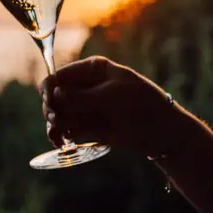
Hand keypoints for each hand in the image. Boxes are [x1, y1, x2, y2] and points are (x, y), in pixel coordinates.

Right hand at [42, 56, 183, 156]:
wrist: (162, 130)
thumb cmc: (141, 103)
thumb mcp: (111, 95)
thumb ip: (81, 96)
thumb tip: (54, 94)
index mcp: (92, 69)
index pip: (60, 75)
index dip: (50, 88)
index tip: (50, 102)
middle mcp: (85, 86)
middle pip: (55, 95)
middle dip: (51, 108)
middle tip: (55, 121)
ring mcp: (86, 107)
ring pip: (58, 113)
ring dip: (54, 124)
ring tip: (57, 136)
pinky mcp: (88, 126)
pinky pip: (67, 128)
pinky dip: (60, 135)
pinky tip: (61, 142)